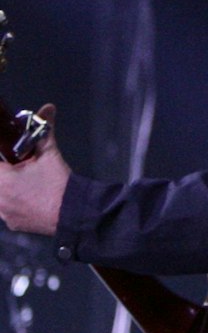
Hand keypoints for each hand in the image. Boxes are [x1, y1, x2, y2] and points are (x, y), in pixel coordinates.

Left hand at [0, 105, 70, 235]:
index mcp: (0, 179)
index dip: (3, 160)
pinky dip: (14, 203)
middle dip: (5, 174)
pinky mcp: (13, 224)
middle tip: (20, 169)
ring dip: (7, 189)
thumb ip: (43, 130)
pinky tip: (30, 200)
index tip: (8, 158)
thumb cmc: (58, 183)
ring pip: (0, 196)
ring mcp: (4, 214)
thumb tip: (47, 108)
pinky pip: (7, 210)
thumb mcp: (49, 153)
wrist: (75, 212)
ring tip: (27, 185)